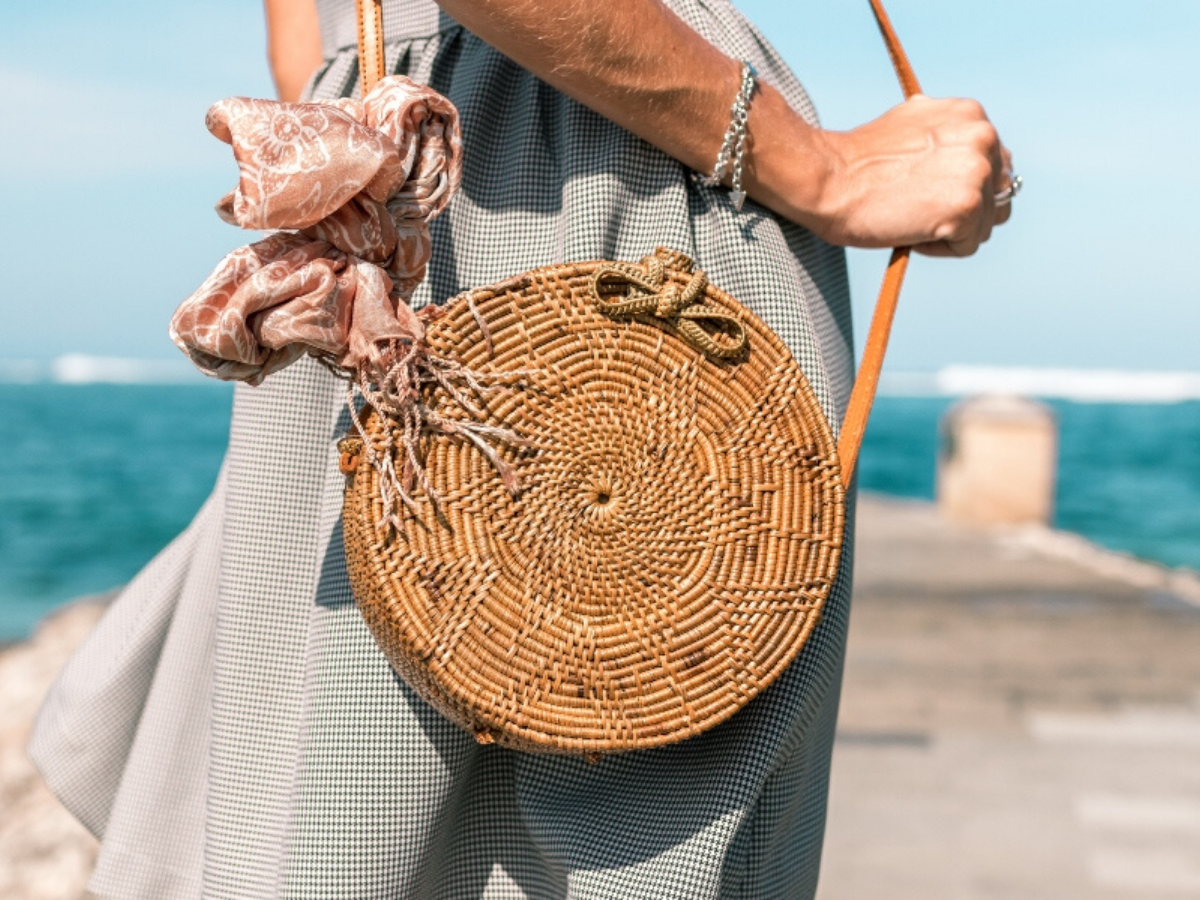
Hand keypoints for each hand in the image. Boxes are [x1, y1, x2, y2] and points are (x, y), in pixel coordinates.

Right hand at [809, 95, 1012, 256]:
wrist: (828, 178)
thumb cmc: (857, 162)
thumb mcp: (912, 127)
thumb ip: (947, 138)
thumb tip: (966, 157)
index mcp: (971, 115)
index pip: (994, 165)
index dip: (960, 187)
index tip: (926, 192)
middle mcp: (983, 138)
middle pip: (998, 196)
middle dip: (962, 211)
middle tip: (918, 209)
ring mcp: (978, 173)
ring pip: (985, 224)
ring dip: (951, 231)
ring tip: (911, 218)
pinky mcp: (967, 208)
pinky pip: (966, 246)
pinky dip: (937, 248)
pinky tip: (908, 230)